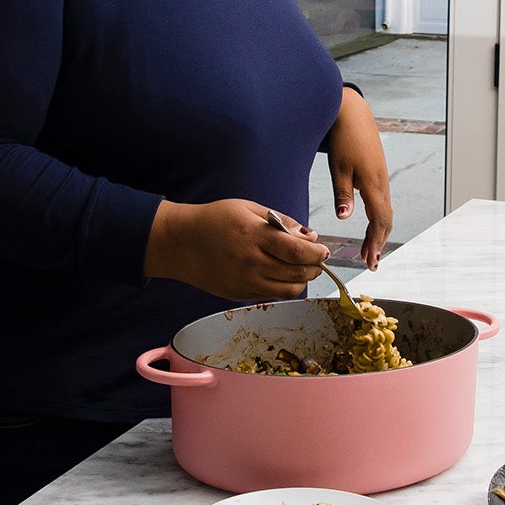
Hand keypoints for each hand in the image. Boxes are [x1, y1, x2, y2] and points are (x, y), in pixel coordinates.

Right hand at [144, 198, 324, 300]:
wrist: (180, 243)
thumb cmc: (213, 220)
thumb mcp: (248, 208)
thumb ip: (281, 222)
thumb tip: (309, 236)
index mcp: (253, 237)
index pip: (297, 251)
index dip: (317, 253)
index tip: (324, 250)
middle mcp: (250, 263)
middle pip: (297, 274)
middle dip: (315, 267)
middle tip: (318, 259)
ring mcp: (244, 282)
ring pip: (288, 291)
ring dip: (302, 280)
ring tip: (301, 268)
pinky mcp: (238, 295)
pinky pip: (271, 295)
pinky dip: (282, 287)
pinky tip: (280, 273)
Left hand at [325, 86, 392, 268]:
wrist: (351, 112)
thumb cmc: (343, 138)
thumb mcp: (338, 167)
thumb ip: (343, 193)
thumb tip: (345, 218)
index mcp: (374, 184)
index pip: (380, 220)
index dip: (376, 242)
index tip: (370, 261)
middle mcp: (382, 183)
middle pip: (386, 220)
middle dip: (379, 242)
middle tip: (371, 263)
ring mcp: (381, 178)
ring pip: (385, 211)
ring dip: (379, 232)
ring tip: (370, 250)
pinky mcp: (377, 174)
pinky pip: (382, 202)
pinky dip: (378, 219)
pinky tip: (371, 225)